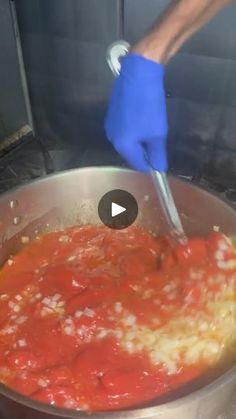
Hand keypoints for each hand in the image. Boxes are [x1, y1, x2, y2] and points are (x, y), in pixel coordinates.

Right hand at [104, 53, 167, 171]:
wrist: (139, 73)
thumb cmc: (149, 105)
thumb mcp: (158, 133)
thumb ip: (157, 154)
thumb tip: (159, 169)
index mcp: (122, 145)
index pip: (138, 165)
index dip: (151, 164)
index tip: (161, 157)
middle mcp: (112, 139)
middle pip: (131, 153)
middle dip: (145, 151)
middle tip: (159, 140)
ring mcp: (110, 126)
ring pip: (128, 141)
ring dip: (140, 139)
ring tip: (151, 126)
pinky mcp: (111, 115)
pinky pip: (124, 130)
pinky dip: (134, 129)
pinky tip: (143, 118)